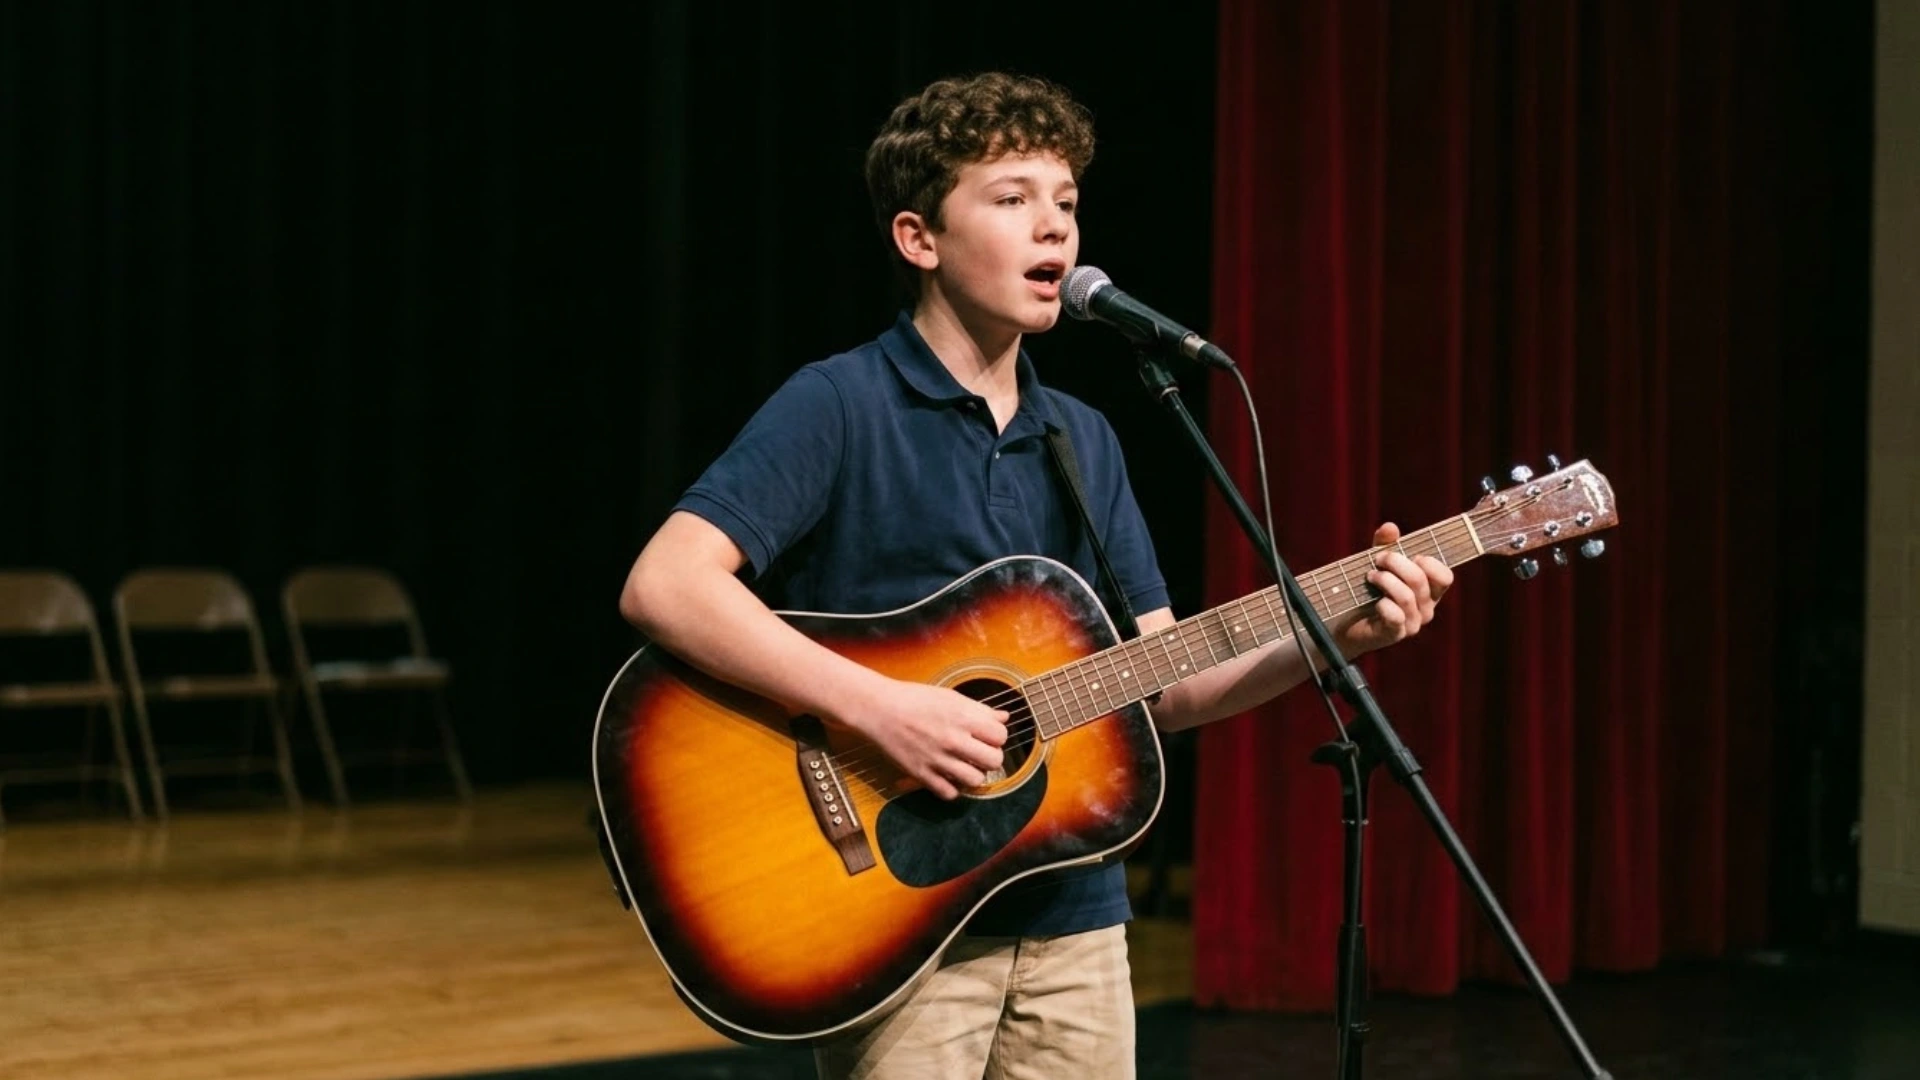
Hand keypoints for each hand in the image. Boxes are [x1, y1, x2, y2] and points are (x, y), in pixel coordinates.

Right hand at [832, 679, 1007, 799]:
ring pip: (975, 780)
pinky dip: (952, 788)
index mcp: (962, 717)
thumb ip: (979, 710)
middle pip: (993, 761)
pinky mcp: (921, 774)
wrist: (879, 709)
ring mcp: (937, 759)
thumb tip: (1003, 718)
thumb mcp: (950, 697)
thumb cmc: (915, 699)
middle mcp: (953, 739)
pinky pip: (949, 793)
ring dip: (974, 774)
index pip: (1001, 736)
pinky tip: (948, 777)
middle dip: (990, 757)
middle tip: (979, 753)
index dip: (997, 736)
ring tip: (965, 766)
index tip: (987, 736)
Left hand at [1337, 522, 1453, 655]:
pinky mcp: (1395, 634)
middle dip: (1397, 563)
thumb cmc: (1367, 590)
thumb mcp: (1377, 563)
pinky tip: (1374, 600)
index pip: (1445, 576)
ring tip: (1370, 575)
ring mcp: (1412, 623)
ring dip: (1385, 580)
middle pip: (1420, 580)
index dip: (1428, 562)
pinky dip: (1383, 604)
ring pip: (1407, 596)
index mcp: (1429, 591)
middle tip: (1379, 559)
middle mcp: (1426, 608)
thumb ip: (1385, 544)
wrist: (1345, 623)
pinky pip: (1395, 616)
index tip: (1408, 555)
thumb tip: (1390, 527)